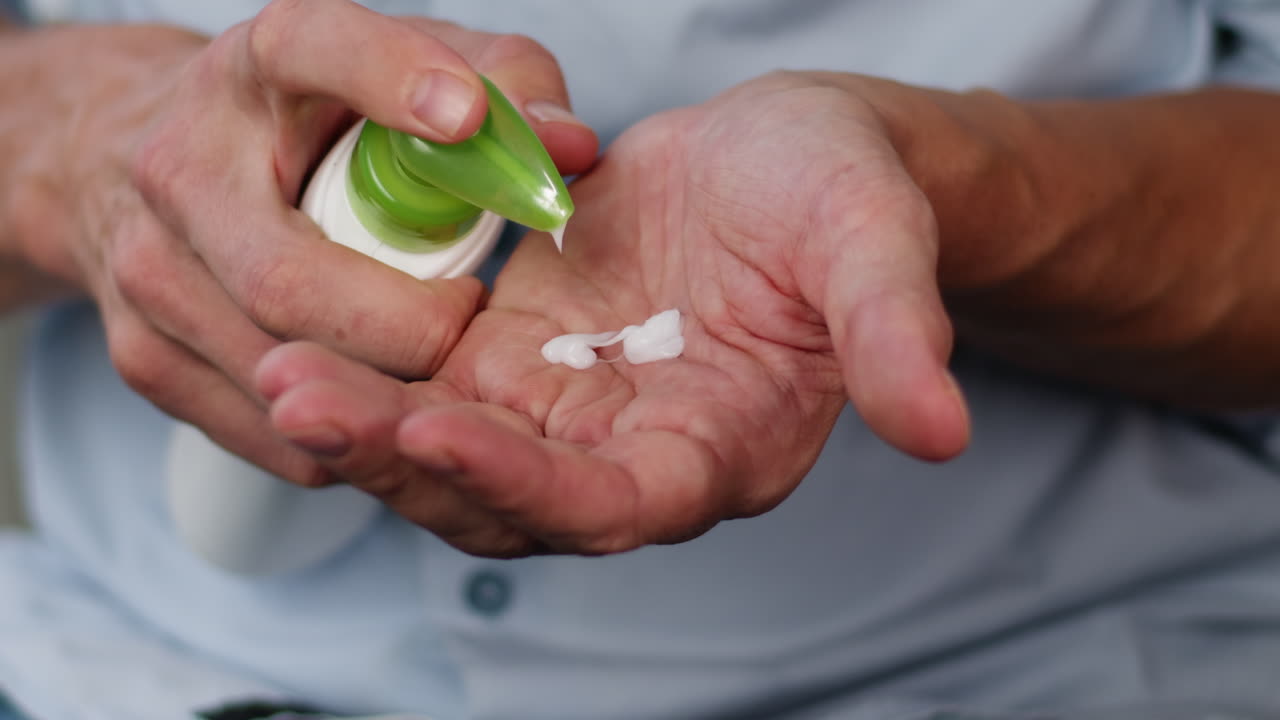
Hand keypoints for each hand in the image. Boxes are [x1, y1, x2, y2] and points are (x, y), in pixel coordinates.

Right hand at [6, 0, 596, 483]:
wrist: (137, 165)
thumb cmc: (311, 123)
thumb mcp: (402, 76)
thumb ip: (499, 91)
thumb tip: (568, 148)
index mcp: (253, 70)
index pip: (307, 51)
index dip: (385, 79)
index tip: (464, 114)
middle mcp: (180, 167)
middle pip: (288, 279)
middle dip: (405, 323)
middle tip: (472, 316)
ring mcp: (148, 272)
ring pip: (277, 366)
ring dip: (381, 386)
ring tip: (436, 359)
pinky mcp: (143, 356)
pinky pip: (266, 430)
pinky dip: (342, 433)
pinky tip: (384, 399)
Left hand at [257, 71, 967, 555]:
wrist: (785, 157)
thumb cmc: (840, 195)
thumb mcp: (874, 241)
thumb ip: (898, 334)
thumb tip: (945, 430)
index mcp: (719, 452)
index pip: (615, 507)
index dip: (529, 487)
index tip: (437, 432)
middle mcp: (631, 454)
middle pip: (501, 496)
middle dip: (398, 459)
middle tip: (297, 394)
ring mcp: (566, 410)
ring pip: (448, 450)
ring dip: (363, 421)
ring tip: (274, 367)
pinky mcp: (518, 357)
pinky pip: (429, 382)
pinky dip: (371, 365)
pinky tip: (301, 327)